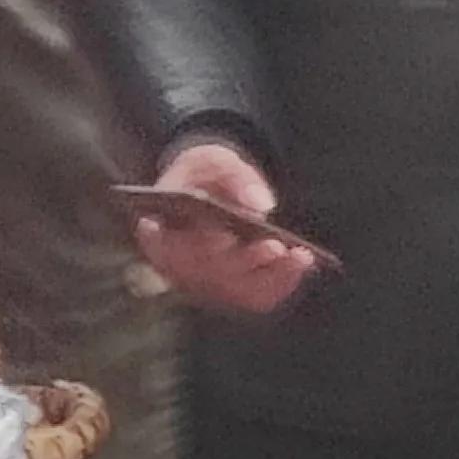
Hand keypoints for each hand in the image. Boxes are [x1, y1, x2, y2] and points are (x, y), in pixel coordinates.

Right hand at [132, 138, 322, 318]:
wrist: (209, 188)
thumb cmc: (206, 174)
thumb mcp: (215, 161)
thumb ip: (235, 176)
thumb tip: (262, 205)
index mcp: (156, 233)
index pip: (172, 250)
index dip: (196, 248)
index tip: (224, 238)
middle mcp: (174, 268)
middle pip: (209, 275)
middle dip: (246, 262)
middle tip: (277, 247)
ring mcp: (202, 284)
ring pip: (238, 292)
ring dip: (272, 277)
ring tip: (302, 256)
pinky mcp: (228, 291)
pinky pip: (256, 297)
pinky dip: (281, 284)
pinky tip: (302, 265)